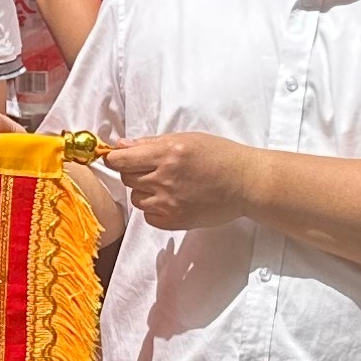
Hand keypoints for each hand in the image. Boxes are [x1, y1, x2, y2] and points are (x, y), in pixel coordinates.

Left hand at [102, 131, 262, 231]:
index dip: (114, 158)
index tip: (116, 158)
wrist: (245, 183)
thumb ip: (150, 143)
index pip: (121, 159)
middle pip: (126, 178)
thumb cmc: (219, 156)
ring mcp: (169, 202)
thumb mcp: (186, 139)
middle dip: (133, 172)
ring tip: (167, 185)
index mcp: (167, 153)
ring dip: (144, 191)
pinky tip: (172, 200)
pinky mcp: (175, 221)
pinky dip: (154, 209)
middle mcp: (165, 178)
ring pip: (136, 198)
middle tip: (153, 169)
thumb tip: (120, 146)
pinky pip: (148, 216)